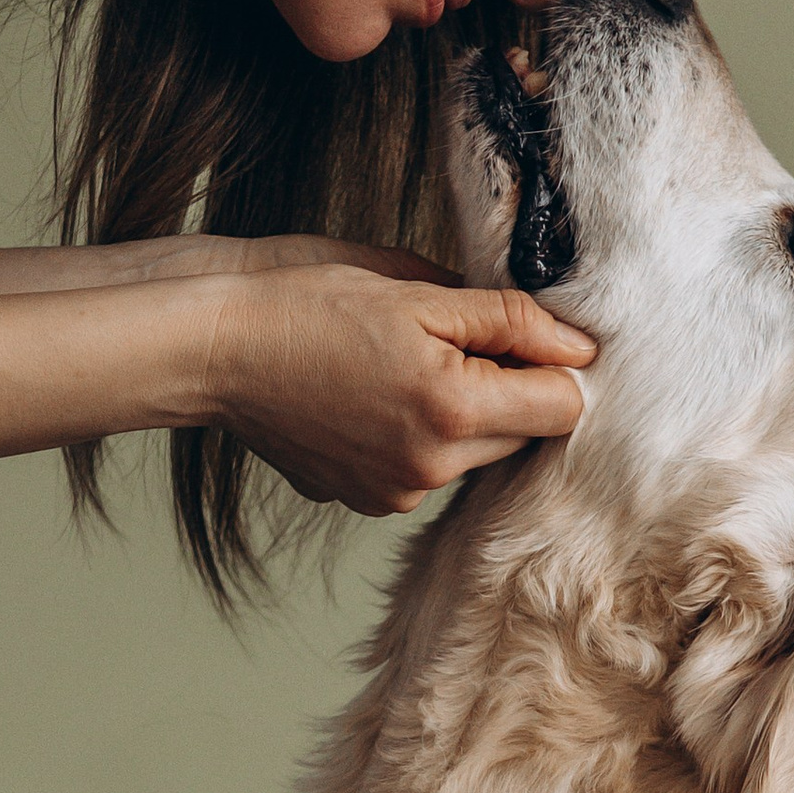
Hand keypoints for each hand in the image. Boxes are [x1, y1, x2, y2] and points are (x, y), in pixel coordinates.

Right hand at [197, 260, 594, 514]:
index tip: (519, 334)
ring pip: (474, 456)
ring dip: (462, 415)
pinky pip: (427, 470)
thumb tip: (579, 347)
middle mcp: (431, 468)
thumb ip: (510, 321)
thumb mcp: (417, 291)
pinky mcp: (367, 501)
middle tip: (448, 340)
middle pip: (523, 437)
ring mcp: (396, 494)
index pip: (562, 407)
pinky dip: (419, 436)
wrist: (214, 350)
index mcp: (454, 410)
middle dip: (505, 390)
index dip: (552, 364)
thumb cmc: (307, 304)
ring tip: (399, 366)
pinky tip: (372, 397)